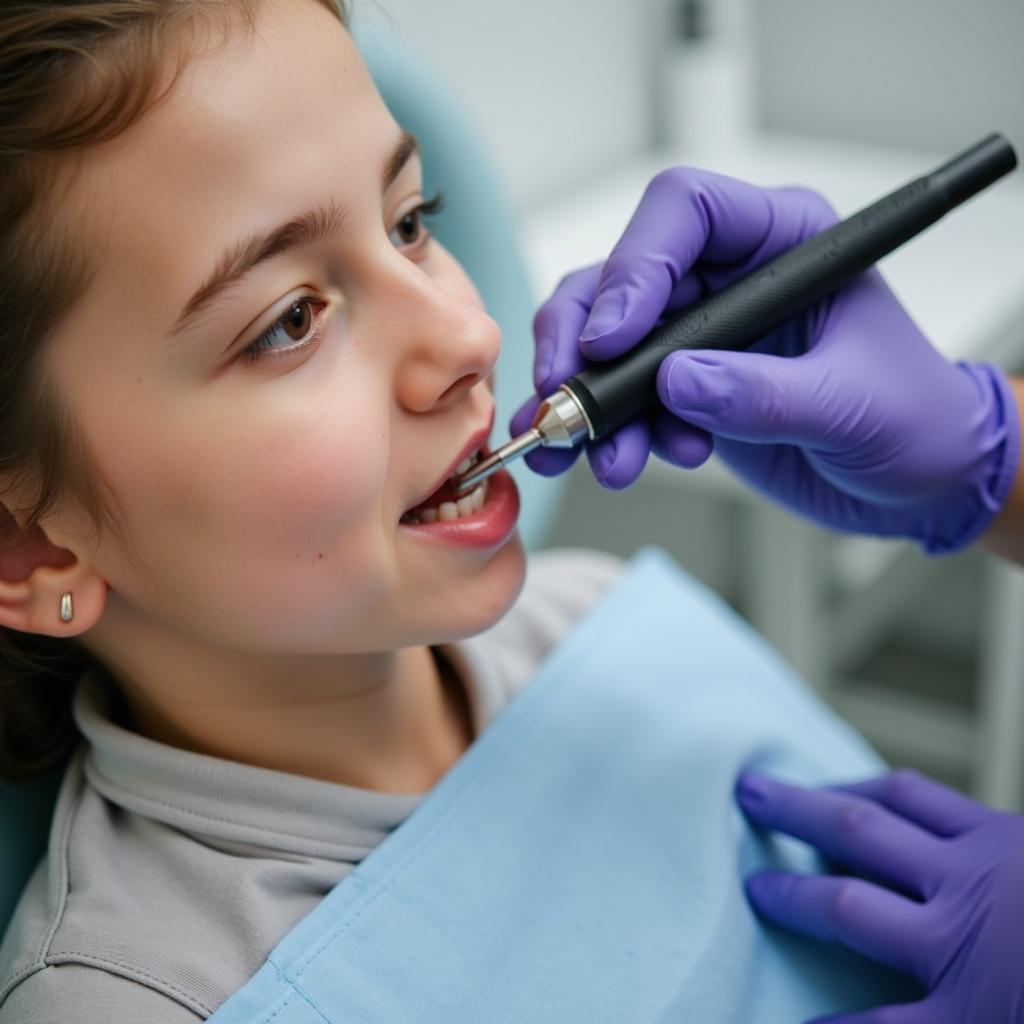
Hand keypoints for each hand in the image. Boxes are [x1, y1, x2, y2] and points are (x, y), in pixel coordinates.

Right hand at [512, 166, 1019, 552]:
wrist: (912, 481)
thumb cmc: (910, 418)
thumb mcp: (848, 404)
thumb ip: (761, 393)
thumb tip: (675, 383)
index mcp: (782, 241)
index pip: (684, 211)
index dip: (635, 265)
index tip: (612, 340)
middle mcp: (729, 275)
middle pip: (619, 277)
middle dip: (580, 343)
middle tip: (564, 400)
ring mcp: (699, 332)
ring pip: (603, 340)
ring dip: (590, 401)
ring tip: (604, 458)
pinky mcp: (682, 384)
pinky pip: (619, 395)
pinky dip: (608, 431)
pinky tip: (622, 461)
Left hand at [734, 768, 1023, 1022]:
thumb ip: (1009, 862)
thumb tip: (986, 861)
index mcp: (1004, 843)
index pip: (908, 797)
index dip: (854, 788)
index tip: (818, 787)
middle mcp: (970, 882)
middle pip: (857, 828)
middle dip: (795, 808)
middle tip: (747, 794)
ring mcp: (960, 949)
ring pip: (846, 905)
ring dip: (793, 896)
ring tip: (755, 891)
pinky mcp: (966, 1021)